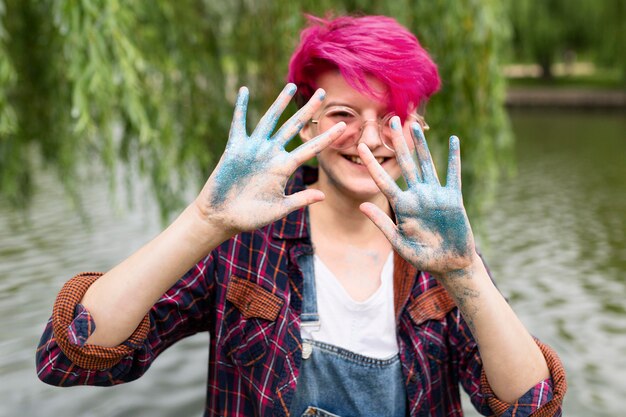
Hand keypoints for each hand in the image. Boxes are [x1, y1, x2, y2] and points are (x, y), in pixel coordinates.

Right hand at [195, 84, 344, 235]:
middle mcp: (272, 154)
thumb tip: (323, 195)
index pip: (310, 149)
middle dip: (308, 110)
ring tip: (291, 86)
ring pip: (270, 120)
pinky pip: (239, 124)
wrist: (222, 217)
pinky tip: (244, 90)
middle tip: (323, 92)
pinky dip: (240, 107)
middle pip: (293, 126)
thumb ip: (299, 200)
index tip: (344, 126)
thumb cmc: (250, 217)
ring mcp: (254, 149)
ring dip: (280, 103)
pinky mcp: (235, 148)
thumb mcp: (279, 209)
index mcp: (284, 168)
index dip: (326, 138)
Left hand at [358, 117, 475, 277]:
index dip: (372, 163)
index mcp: (401, 206)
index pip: (382, 180)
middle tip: (390, 119)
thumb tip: (362, 206)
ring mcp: (435, 195)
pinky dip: (454, 157)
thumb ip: (382, 223)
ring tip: (415, 124)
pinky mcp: (453, 198)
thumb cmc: (423, 258)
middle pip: (404, 163)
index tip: (360, 146)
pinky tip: (453, 140)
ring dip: (421, 144)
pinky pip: (453, 174)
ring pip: (426, 163)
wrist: (450, 265)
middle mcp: (416, 195)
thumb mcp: (399, 243)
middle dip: (397, 142)